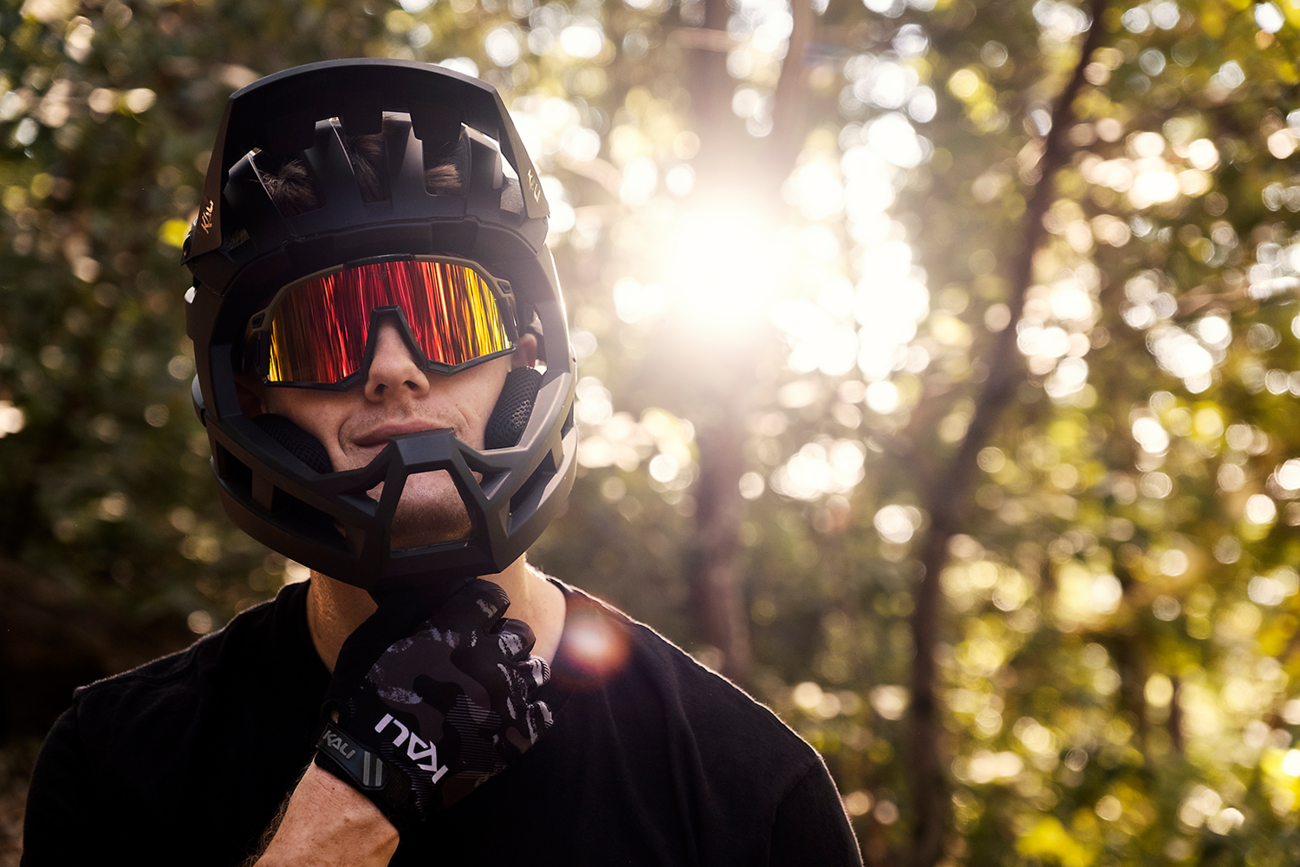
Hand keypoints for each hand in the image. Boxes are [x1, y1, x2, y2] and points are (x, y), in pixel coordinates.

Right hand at [313, 579, 552, 827]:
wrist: (374, 770)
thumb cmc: (365, 703)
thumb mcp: (372, 640)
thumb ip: (408, 605)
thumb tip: (435, 587)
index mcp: (455, 633)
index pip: (490, 596)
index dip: (480, 603)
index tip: (473, 615)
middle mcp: (488, 661)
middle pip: (520, 632)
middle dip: (503, 638)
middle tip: (482, 653)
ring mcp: (505, 700)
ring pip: (536, 669)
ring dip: (517, 672)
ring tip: (495, 684)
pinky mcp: (513, 737)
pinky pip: (544, 711)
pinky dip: (530, 708)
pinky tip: (510, 709)